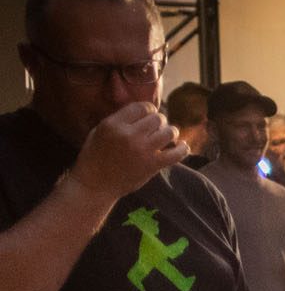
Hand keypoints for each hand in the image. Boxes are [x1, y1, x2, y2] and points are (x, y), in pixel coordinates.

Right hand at [70, 102, 187, 198]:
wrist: (95, 184)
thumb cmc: (95, 155)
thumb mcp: (101, 130)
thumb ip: (121, 119)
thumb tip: (145, 111)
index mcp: (113, 124)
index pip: (141, 107)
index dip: (149, 109)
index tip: (149, 116)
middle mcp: (128, 134)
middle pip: (157, 118)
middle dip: (160, 121)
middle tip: (157, 128)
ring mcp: (142, 150)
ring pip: (168, 132)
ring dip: (171, 133)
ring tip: (168, 137)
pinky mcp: (152, 165)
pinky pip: (176, 154)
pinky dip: (183, 149)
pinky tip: (182, 146)